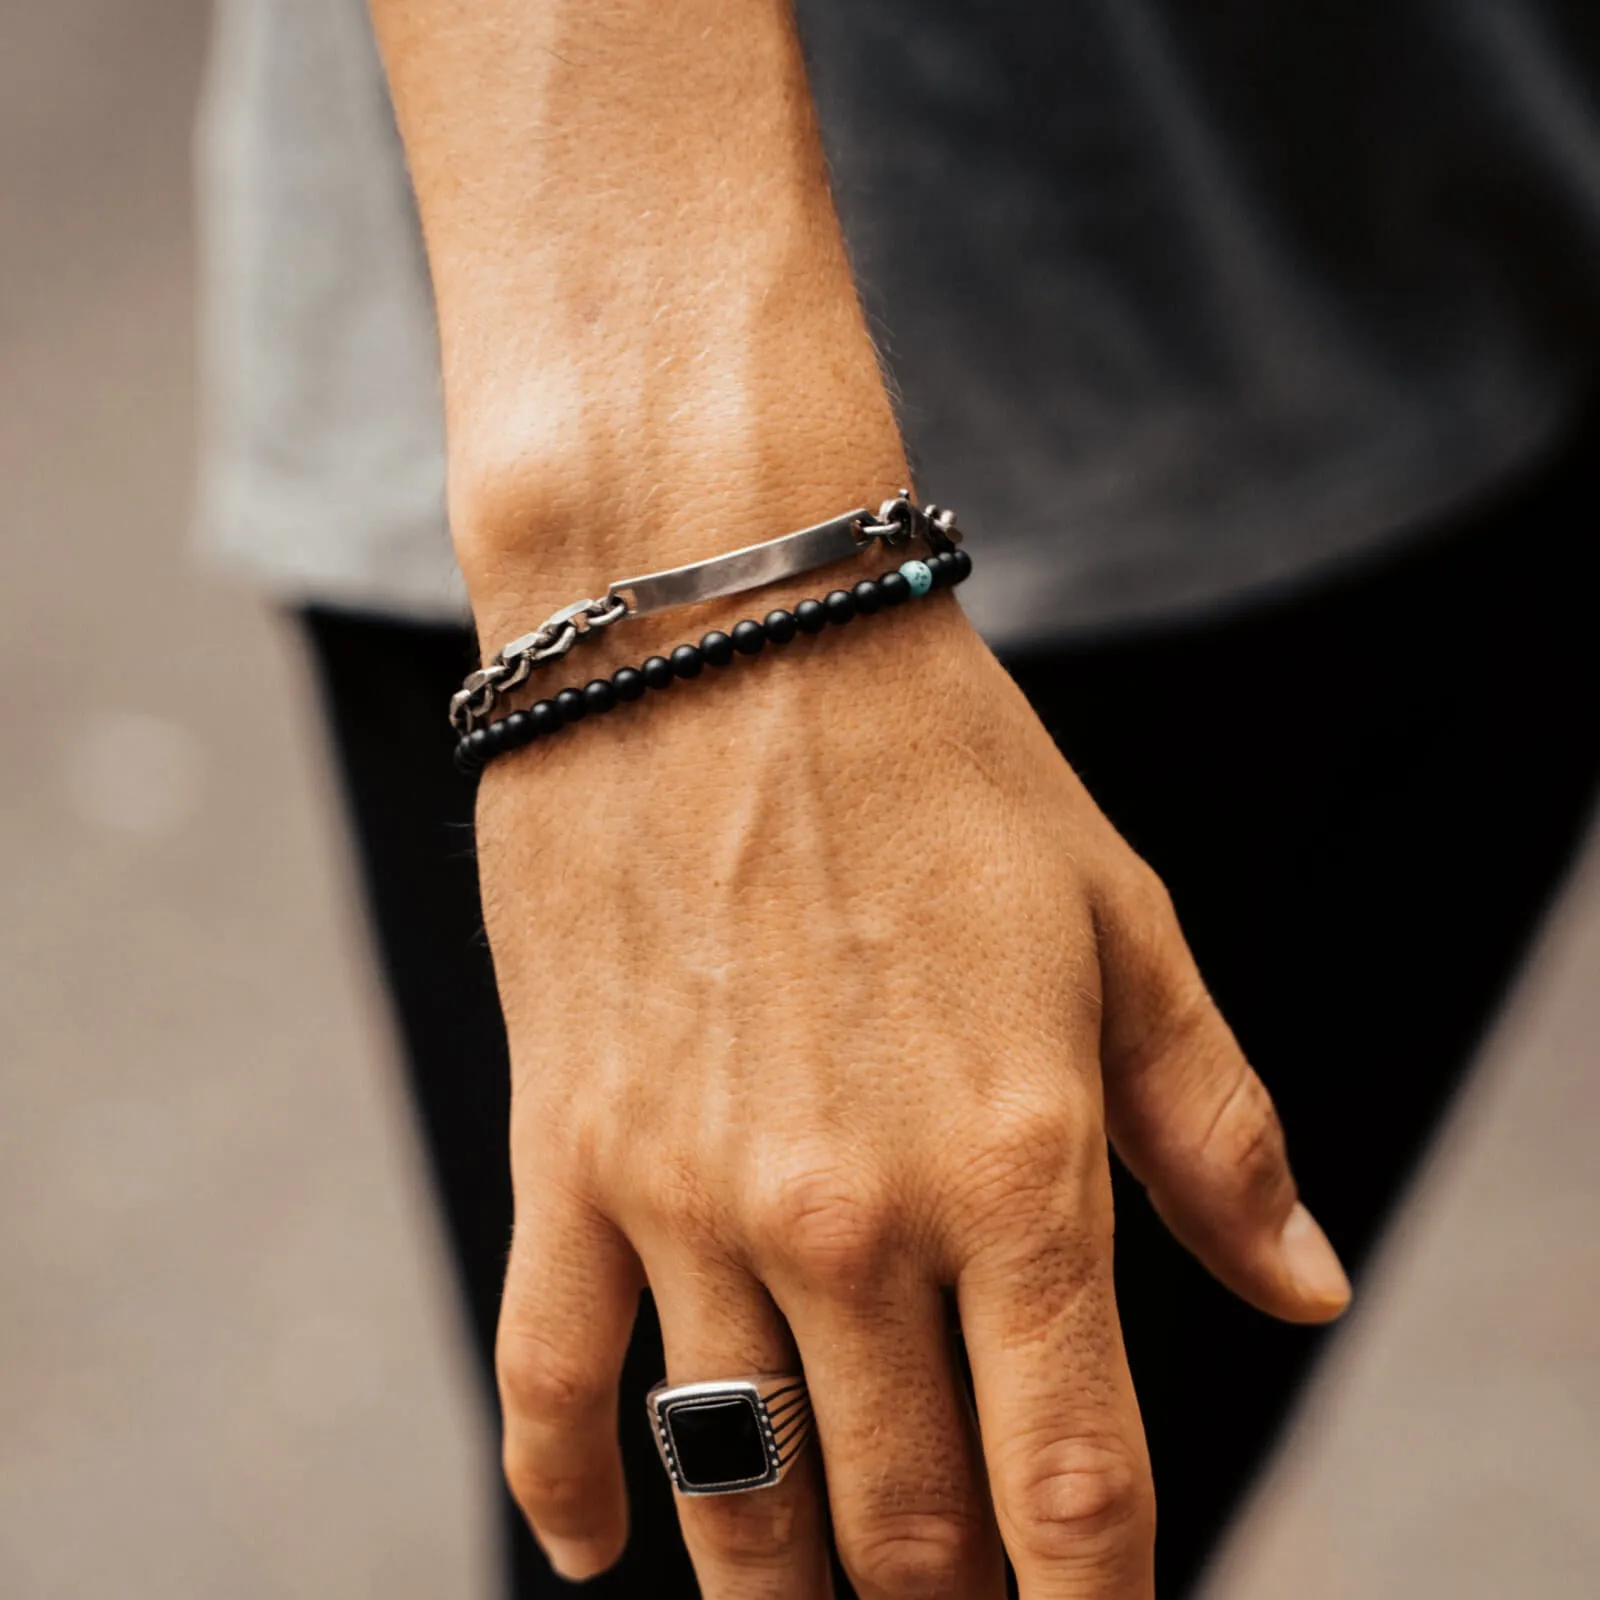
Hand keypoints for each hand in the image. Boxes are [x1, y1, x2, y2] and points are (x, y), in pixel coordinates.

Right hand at [481, 584, 1349, 1597]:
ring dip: (787, 1588)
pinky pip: (547, 1372)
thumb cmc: (938, 767)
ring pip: (737, 1480)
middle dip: (949, 1597)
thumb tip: (1306, 1292)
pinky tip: (594, 1555)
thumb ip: (1215, 1135)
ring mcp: (688, 1194)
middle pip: (907, 1521)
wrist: (715, 634)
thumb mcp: (1120, 928)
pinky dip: (565, 1487)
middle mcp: (850, 1216)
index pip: (1074, 1484)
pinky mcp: (568, 1149)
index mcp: (1017, 1164)